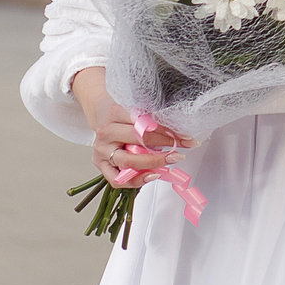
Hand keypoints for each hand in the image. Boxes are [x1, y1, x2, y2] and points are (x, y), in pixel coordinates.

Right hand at [72, 66, 193, 186]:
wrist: (100, 110)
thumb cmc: (120, 109)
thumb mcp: (134, 105)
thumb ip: (151, 116)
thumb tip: (178, 130)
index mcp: (115, 112)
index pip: (144, 123)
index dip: (166, 131)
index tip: (185, 136)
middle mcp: (106, 132)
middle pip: (138, 141)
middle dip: (164, 145)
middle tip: (181, 148)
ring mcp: (101, 149)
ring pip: (127, 162)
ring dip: (153, 163)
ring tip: (169, 161)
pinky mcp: (100, 163)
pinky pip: (117, 178)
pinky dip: (136, 180)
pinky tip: (152, 175)